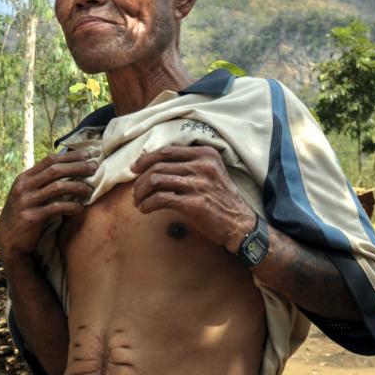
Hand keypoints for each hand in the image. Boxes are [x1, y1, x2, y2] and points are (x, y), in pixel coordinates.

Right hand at [0, 149, 96, 263]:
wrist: (8, 240)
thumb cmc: (25, 214)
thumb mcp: (28, 194)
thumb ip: (42, 182)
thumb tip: (68, 167)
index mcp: (24, 178)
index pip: (49, 160)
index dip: (70, 156)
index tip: (87, 155)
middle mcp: (23, 187)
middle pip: (55, 171)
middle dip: (77, 167)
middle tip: (94, 168)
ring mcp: (26, 202)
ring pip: (57, 187)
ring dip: (77, 187)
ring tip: (89, 190)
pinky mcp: (31, 218)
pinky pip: (56, 208)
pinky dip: (71, 207)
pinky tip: (80, 208)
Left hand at [130, 145, 254, 251]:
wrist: (239, 223)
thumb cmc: (220, 200)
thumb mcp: (209, 173)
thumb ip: (187, 165)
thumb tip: (150, 161)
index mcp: (206, 154)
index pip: (167, 151)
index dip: (146, 159)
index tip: (135, 168)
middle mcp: (202, 166)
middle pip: (158, 165)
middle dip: (140, 179)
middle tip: (135, 191)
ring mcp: (199, 184)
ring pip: (156, 180)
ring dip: (141, 192)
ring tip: (139, 201)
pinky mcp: (194, 203)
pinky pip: (161, 199)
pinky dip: (148, 204)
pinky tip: (145, 209)